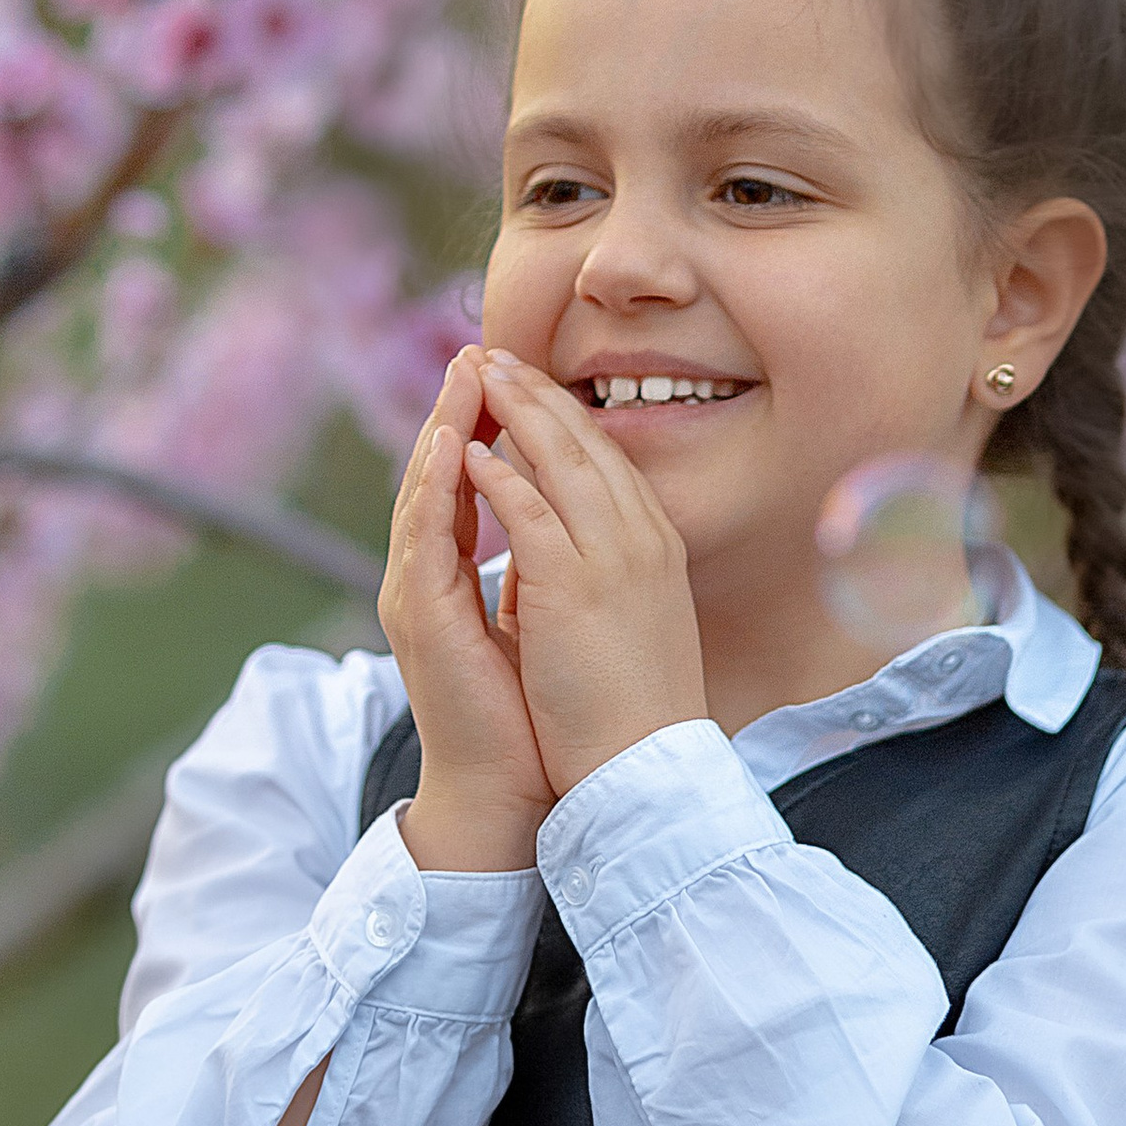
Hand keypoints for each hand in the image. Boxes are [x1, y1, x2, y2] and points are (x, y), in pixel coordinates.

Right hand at [378, 350, 552, 870]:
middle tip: (478, 348)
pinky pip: (422, 538)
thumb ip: (532, 564)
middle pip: (439, 473)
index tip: (508, 372)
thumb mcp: (540, 615)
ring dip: (440, 430)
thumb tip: (553, 518)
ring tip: (462, 376)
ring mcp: (418, 597)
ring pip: (423, 494)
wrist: (517, 788)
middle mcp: (430, 578)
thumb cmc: (536, 710)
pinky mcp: (420, 620)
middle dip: (458, 409)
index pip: (468, 481)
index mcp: (458, 575)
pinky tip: (447, 447)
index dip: (484, 424)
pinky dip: (433, 488)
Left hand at [462, 352, 708, 796]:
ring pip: (560, 461)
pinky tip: (469, 450)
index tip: (529, 386)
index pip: (607, 459)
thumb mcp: (630, 617)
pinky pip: (529, 510)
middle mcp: (641, 538)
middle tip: (495, 358)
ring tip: (476, 379)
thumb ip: (604, 570)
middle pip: (586, 443)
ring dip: (514, 413)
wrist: (645, 767)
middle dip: (536, 395)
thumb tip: (568, 545)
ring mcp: (612, 557)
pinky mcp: (574, 584)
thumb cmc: (635, 706)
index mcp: (656, 545)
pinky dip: (499, 474)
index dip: (564, 417)